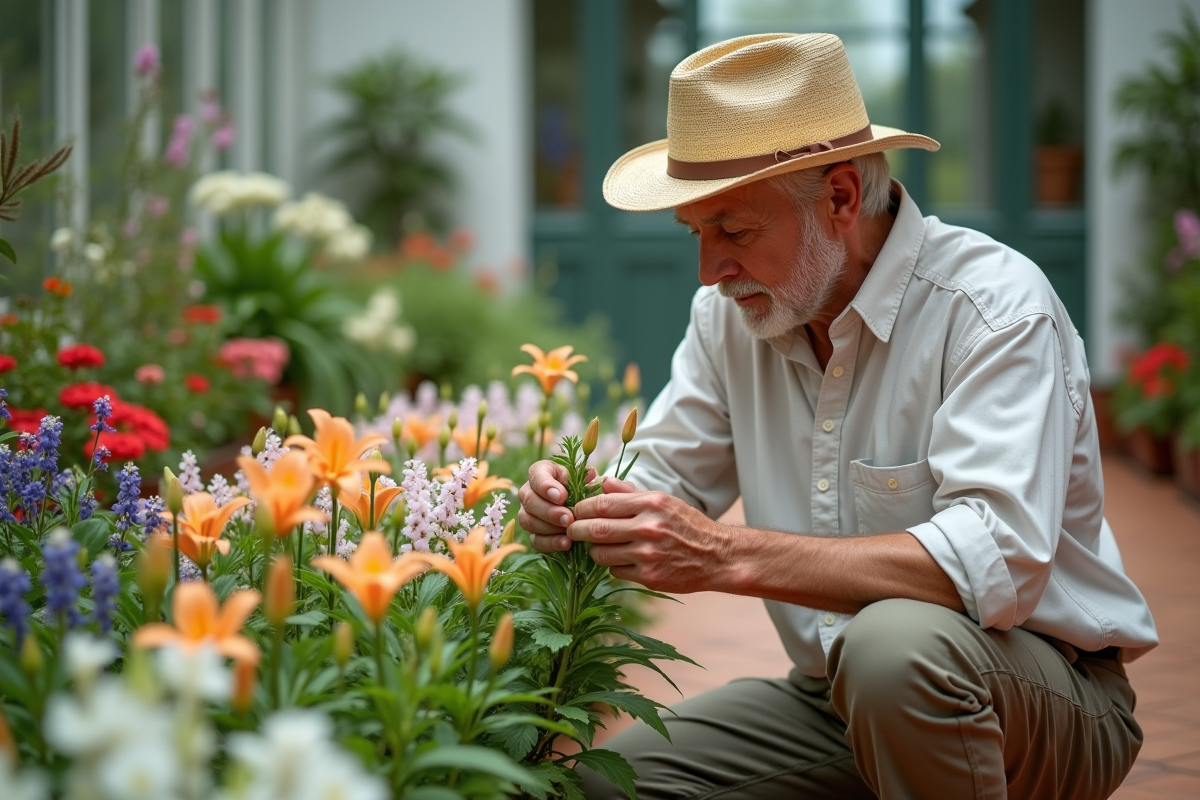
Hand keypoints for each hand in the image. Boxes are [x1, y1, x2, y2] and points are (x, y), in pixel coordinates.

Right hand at [516, 459, 595, 553]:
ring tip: (569, 532)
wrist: (583, 505)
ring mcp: (528, 513)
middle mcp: (529, 491)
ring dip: (549, 528)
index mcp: (541, 471)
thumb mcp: (585, 478)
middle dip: (549, 511)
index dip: (546, 487)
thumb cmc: (583, 486)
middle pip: (529, 500)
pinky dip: (550, 543)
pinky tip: (566, 543)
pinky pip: (535, 540)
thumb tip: (589, 473)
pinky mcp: (533, 533)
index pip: (536, 475)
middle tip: (568, 518)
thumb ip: (586, 477)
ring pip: (528, 521)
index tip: (562, 497)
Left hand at [568, 483, 730, 592]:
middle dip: (577, 530)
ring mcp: (648, 554)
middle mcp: (649, 528)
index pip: (602, 504)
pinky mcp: (649, 577)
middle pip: (596, 529)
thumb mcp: (664, 501)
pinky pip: (615, 571)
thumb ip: (630, 493)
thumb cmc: (687, 525)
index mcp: (651, 503)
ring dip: (594, 550)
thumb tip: (603, 482)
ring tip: (599, 545)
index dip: (582, 508)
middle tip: (572, 530)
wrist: (717, 555)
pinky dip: (613, 566)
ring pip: (601, 554)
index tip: (576, 511)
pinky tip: (623, 560)